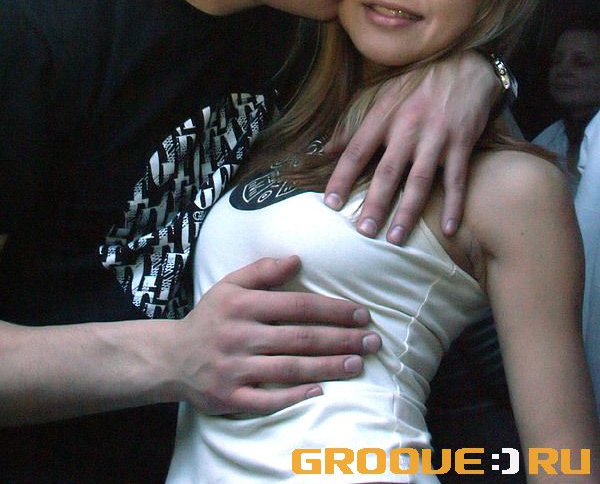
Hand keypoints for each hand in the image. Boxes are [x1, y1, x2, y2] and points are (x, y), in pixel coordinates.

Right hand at [173, 256, 380, 414]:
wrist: (171, 357)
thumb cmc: (210, 317)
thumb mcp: (229, 284)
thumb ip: (262, 270)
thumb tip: (297, 259)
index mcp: (243, 304)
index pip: (297, 306)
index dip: (332, 310)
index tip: (361, 314)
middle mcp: (239, 335)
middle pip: (300, 338)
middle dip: (341, 339)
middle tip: (372, 341)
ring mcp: (234, 368)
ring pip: (290, 368)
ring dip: (328, 366)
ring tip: (358, 364)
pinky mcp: (229, 397)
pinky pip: (267, 400)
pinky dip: (295, 397)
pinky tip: (321, 392)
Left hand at [323, 51, 499, 242]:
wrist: (466, 66)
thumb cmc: (419, 84)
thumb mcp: (383, 96)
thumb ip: (355, 125)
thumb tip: (327, 150)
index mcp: (384, 116)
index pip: (357, 151)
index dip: (342, 177)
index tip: (330, 203)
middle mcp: (408, 127)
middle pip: (387, 172)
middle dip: (375, 203)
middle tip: (363, 231)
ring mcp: (437, 136)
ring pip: (419, 180)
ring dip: (408, 212)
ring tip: (396, 238)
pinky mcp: (462, 142)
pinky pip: (457, 179)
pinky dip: (455, 205)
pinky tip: (450, 229)